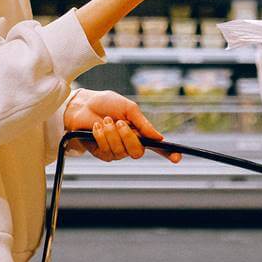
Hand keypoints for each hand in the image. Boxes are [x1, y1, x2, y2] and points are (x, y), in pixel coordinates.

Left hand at [63, 89, 180, 162]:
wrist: (83, 104)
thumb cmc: (106, 104)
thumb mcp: (128, 108)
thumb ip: (143, 123)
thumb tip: (159, 137)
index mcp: (140, 132)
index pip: (157, 146)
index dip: (169, 153)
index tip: (178, 157)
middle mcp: (130, 144)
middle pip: (138, 152)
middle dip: (128, 137)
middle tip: (119, 123)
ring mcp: (116, 150)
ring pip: (121, 152)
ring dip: (112, 134)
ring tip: (105, 121)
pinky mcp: (102, 153)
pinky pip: (107, 151)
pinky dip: (102, 137)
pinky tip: (97, 127)